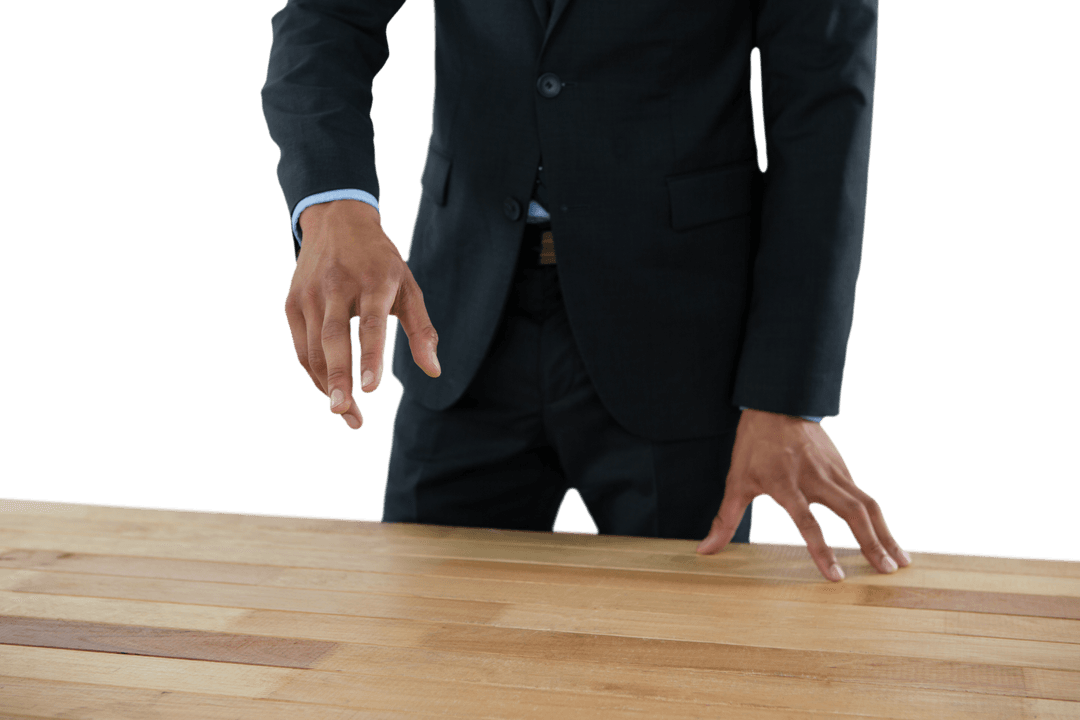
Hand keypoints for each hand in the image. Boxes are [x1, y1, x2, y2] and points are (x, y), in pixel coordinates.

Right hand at [283, 199, 440, 429]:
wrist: (337, 220)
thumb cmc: (380, 262)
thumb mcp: (408, 287)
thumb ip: (421, 330)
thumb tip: (434, 371)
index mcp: (372, 282)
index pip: (369, 324)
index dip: (370, 357)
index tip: (372, 389)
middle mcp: (336, 287)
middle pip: (333, 339)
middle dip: (338, 379)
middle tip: (344, 412)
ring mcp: (309, 295)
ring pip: (313, 348)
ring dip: (326, 384)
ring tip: (346, 413)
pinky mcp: (292, 303)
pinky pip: (301, 347)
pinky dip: (314, 372)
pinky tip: (330, 391)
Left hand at [696, 408, 911, 581]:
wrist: (776, 403)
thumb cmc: (754, 445)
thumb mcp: (736, 481)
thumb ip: (725, 520)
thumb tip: (705, 550)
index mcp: (786, 483)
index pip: (807, 522)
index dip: (821, 550)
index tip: (836, 577)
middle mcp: (816, 478)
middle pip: (852, 513)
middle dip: (871, 543)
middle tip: (886, 571)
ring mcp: (834, 471)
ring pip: (867, 504)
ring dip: (885, 533)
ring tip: (900, 561)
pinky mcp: (843, 468)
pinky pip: (865, 496)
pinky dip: (879, 519)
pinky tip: (887, 538)